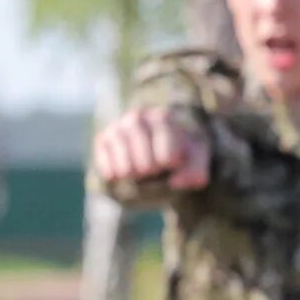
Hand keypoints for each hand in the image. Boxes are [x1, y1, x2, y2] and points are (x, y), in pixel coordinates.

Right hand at [92, 107, 209, 189]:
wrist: (157, 148)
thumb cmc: (180, 153)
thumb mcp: (195, 160)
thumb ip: (196, 171)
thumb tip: (176, 182)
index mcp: (163, 118)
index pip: (166, 157)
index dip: (170, 166)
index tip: (173, 161)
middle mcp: (137, 117)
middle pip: (145, 165)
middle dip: (154, 173)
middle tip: (156, 167)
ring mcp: (117, 128)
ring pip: (126, 169)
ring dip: (137, 177)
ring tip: (142, 169)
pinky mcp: (103, 139)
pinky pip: (108, 170)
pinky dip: (119, 177)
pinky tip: (126, 171)